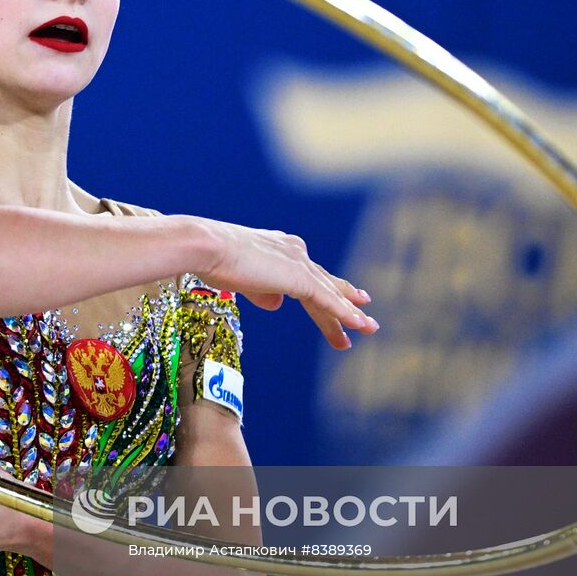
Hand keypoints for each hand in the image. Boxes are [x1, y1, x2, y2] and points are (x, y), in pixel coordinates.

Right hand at [194, 218, 378, 349]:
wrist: (207, 246)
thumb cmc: (214, 259)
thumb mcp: (242, 279)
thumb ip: (262, 291)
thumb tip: (278, 304)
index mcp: (281, 248)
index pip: (308, 276)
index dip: (326, 292)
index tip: (340, 306)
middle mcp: (294, 251)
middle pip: (325, 285)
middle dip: (344, 303)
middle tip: (362, 322)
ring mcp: (299, 264)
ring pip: (330, 294)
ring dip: (350, 314)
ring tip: (369, 329)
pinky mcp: (299, 277)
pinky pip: (328, 300)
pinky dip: (345, 313)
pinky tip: (359, 325)